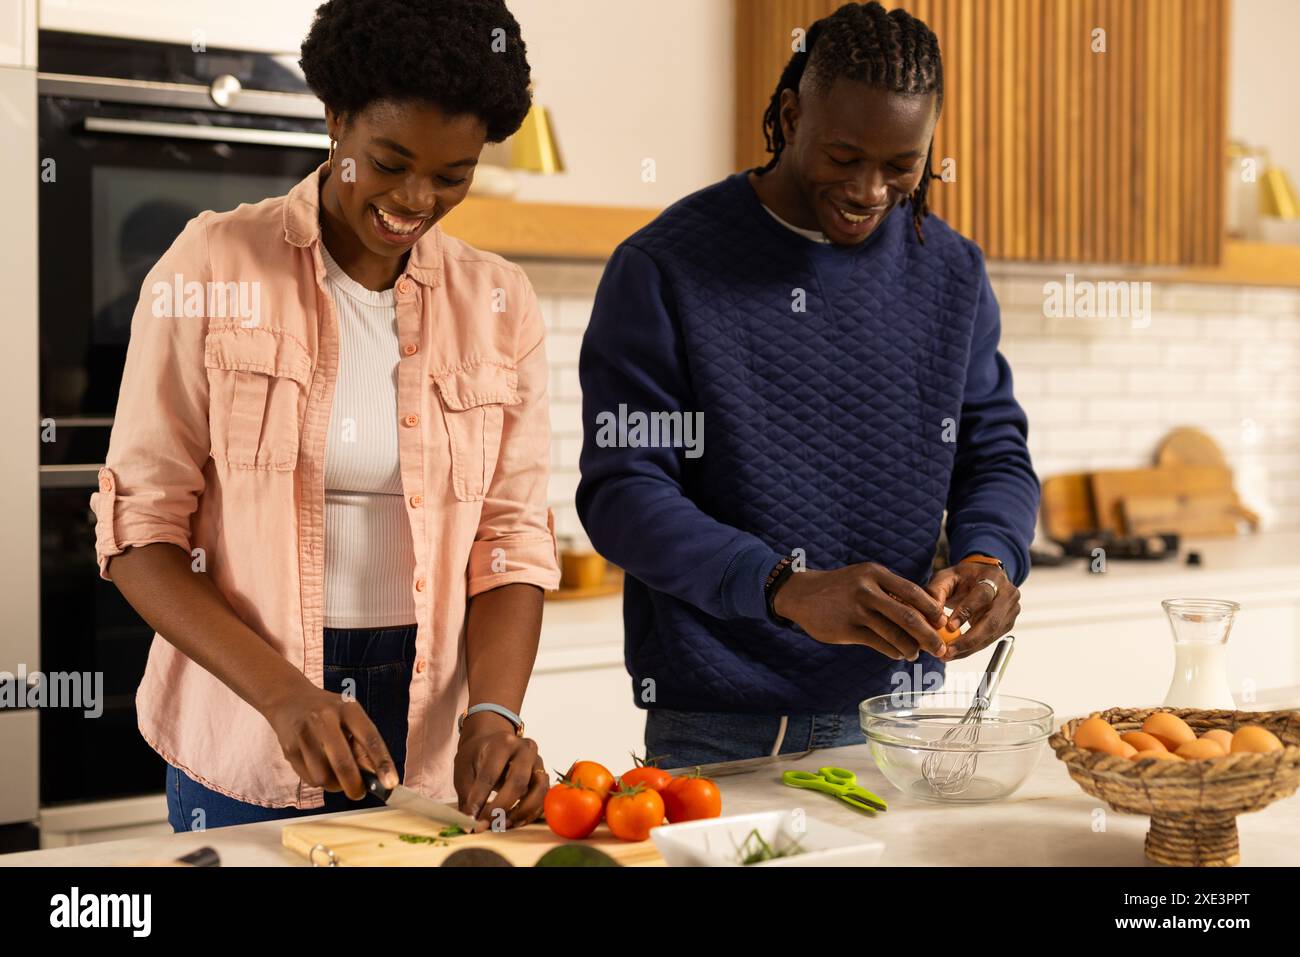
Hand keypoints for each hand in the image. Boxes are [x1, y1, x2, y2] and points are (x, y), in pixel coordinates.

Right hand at [262, 683, 397, 799]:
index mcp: (348, 709)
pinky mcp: (289, 749)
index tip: (391, 784)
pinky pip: (309, 779)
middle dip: (354, 785)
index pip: (370, 738)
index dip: (382, 763)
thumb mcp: (350, 717)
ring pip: (323, 777)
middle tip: (360, 793)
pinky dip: (319, 781)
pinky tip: (319, 767)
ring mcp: (304, 734)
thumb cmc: (328, 713)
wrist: (290, 700)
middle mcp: (325, 719)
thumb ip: (363, 744)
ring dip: (334, 784)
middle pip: (342, 763)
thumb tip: (376, 777)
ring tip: (335, 773)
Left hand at [453, 712, 548, 829]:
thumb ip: (468, 796)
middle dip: (501, 807)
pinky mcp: (543, 775)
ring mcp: (538, 762)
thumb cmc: (478, 755)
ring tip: (502, 824)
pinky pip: (543, 798)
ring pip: (538, 790)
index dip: (480, 799)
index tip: (471, 818)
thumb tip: (470, 824)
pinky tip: (513, 822)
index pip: (491, 774)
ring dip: (521, 813)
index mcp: (501, 743)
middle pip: (518, 781)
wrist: (493, 739)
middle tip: (486, 824)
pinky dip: (529, 814)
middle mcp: (524, 749)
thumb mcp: (465, 769)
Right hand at [772, 562, 945, 660]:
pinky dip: (893, 651)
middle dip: (929, 635)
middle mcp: (867, 590)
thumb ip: (890, 592)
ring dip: (911, 648)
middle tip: (941, 647)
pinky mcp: (846, 629)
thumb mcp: (865, 579)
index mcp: (876, 574)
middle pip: (908, 616)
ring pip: (894, 633)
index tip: (943, 623)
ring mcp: (856, 610)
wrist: (802, 594)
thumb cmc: (842, 588)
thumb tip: (924, 615)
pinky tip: (898, 654)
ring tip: (916, 654)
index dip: (932, 610)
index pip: (913, 592)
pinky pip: (878, 644)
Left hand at [925, 560, 1020, 660]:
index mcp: (993, 576)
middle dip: (969, 639)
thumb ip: (936, 592)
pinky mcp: (1008, 623)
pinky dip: (973, 648)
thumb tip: (930, 615)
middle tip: (948, 650)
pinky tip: (958, 652)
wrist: (981, 578)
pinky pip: (991, 640)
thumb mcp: (946, 577)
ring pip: (992, 634)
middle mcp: (1007, 593)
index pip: (983, 595)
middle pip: (992, 620)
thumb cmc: (963, 578)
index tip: (950, 626)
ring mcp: (1011, 610)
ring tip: (948, 655)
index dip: (967, 611)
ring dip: (969, 648)